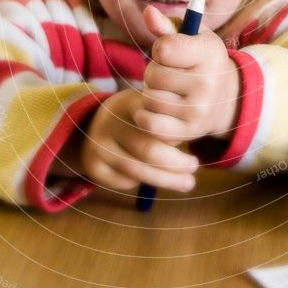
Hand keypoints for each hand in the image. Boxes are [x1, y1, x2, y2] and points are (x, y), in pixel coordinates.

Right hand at [80, 88, 198, 191]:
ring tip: (188, 182)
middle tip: (194, 167)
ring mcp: (97, 146)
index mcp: (127, 103)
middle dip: (176, 163)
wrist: (93, 127)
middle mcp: (109, 123)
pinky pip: (124, 182)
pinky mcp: (92, 167)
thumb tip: (188, 138)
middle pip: (148, 150)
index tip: (194, 145)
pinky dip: (142, 183)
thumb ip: (165, 120)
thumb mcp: (147, 107)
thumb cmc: (133, 118)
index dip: (176, 137)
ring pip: (137, 171)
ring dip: (167, 180)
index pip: (155, 122)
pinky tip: (155, 178)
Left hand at [135, 5, 241, 142]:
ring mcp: (200, 111)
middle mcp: (208, 83)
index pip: (164, 49)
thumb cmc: (201, 61)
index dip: (160, 49)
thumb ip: (166, 26)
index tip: (170, 52)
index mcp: (211, 53)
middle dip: (154, 73)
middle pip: (152, 75)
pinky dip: (146, 116)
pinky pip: (149, 124)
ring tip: (168, 92)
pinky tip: (158, 109)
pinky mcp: (189, 132)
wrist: (226, 99)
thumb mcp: (191, 38)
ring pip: (149, 99)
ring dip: (151, 94)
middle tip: (169, 75)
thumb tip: (148, 12)